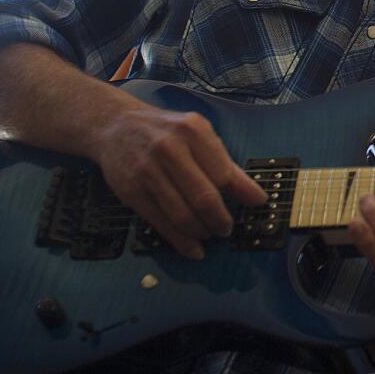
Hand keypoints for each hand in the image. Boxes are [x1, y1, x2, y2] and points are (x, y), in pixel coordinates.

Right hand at [93, 99, 267, 258]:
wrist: (117, 126)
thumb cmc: (167, 133)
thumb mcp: (199, 136)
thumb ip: (227, 166)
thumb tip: (257, 198)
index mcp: (193, 131)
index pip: (223, 173)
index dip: (239, 195)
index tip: (251, 207)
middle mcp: (169, 149)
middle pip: (203, 197)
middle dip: (220, 220)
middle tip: (226, 228)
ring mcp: (148, 171)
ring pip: (182, 214)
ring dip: (201, 232)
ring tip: (210, 234)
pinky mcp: (132, 192)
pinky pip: (160, 223)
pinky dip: (180, 242)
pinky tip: (193, 249)